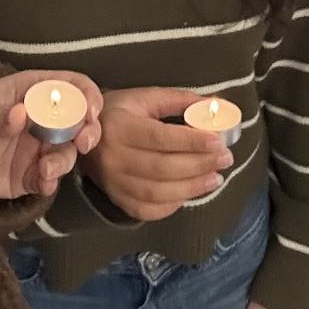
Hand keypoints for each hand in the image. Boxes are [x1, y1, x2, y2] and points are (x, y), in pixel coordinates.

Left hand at [0, 69, 102, 200]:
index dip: (85, 94)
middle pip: (78, 120)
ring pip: (67, 152)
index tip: (89, 110)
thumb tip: (20, 113)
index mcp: (29, 92)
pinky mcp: (28, 176)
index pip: (68, 85)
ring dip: (64, 160)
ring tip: (45, 169)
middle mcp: (40, 119)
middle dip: (88, 130)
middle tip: (83, 142)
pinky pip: (49, 179)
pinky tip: (41, 182)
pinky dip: (50, 182)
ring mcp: (36, 149)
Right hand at [78, 87, 233, 220]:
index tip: (219, 141)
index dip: (192, 141)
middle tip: (225, 158)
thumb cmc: (120, 112)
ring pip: (158, 192)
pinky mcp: (117, 199)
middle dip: (199, 164)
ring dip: (193, 187)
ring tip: (216, 177)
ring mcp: (114, 183)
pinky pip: (148, 210)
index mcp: (120, 127)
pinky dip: (173, 204)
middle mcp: (114, 158)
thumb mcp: (146, 97)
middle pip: (163, 167)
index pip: (161, 138)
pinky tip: (190, 191)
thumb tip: (215, 106)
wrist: (83, 135)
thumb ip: (180, 100)